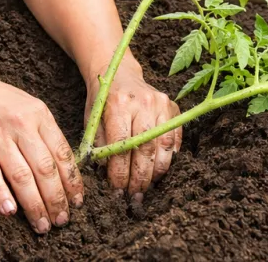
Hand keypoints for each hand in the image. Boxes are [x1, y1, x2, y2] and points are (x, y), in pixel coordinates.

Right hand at [0, 65, 83, 233]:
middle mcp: (21, 125)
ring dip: (34, 204)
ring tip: (41, 224)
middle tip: (62, 221)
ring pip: (21, 175)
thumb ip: (43, 132)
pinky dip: (0, 193)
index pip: (62, 153)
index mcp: (38, 115)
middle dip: (56, 199)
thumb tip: (62, 167)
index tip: (77, 202)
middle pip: (45, 169)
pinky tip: (9, 211)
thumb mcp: (25, 106)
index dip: (72, 182)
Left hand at [85, 64, 180, 200]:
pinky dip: (168, 157)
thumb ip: (98, 145)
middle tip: (134, 195)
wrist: (120, 73)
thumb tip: (107, 174)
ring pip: (163, 146)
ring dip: (155, 172)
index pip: (121, 145)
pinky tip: (159, 171)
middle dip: (139, 176)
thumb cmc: (103, 100)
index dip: (120, 171)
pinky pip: (175, 138)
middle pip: (145, 148)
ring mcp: (161, 104)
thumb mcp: (92, 118)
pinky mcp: (173, 106)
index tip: (117, 190)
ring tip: (147, 188)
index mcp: (118, 104)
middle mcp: (143, 102)